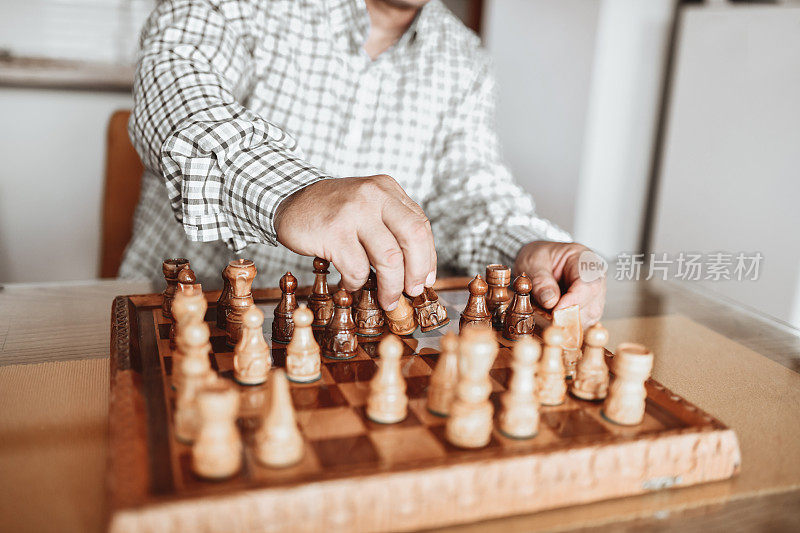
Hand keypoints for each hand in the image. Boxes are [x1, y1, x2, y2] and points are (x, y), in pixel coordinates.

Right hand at [274, 175, 436, 309]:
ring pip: (389, 258)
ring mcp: (354, 212)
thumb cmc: (334, 211)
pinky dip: (357, 284)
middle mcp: (374, 195)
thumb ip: (393, 228)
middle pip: (413, 237)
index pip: (421, 225)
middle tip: (411, 292)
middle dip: (416, 272)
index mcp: (388, 189)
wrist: (290, 199)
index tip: (424, 280)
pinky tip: (351, 284)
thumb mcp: (369, 206)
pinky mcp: (333, 232)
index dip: (427, 258)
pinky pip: (357, 268)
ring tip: (386, 298)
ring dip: (390, 286)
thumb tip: (419, 272)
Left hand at [513, 241, 605, 325]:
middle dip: (569, 315)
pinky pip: (583, 322)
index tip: (555, 311)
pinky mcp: (587, 308)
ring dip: (568, 322)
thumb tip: (551, 301)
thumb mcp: (533, 263)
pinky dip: (567, 326)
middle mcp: (595, 277)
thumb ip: (541, 281)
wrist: (537, 261)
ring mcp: (594, 294)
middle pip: (592, 304)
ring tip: (547, 318)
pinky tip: (553, 322)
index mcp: (584, 259)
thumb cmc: (538, 258)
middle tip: (547, 320)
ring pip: (589, 317)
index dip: (573, 301)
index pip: (588, 284)